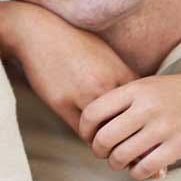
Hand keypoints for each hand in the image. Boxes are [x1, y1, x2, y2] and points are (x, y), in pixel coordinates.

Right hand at [4, 1, 137, 133]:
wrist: (38, 31)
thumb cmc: (73, 41)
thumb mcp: (105, 53)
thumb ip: (121, 75)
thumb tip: (136, 100)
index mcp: (120, 72)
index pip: (140, 109)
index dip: (141, 124)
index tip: (139, 132)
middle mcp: (105, 84)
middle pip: (125, 124)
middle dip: (128, 137)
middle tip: (131, 148)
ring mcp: (83, 94)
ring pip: (103, 132)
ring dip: (107, 141)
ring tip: (110, 146)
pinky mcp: (61, 102)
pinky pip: (81, 130)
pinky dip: (88, 136)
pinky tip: (90, 135)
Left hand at [79, 67, 180, 180]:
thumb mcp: (151, 85)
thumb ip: (126, 100)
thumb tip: (100, 121)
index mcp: (136, 89)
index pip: (93, 112)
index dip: (84, 129)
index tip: (88, 136)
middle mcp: (146, 108)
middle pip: (104, 137)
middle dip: (98, 150)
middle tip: (101, 152)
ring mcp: (163, 128)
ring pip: (122, 155)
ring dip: (116, 163)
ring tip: (119, 161)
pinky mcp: (179, 146)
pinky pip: (146, 167)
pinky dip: (137, 172)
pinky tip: (139, 169)